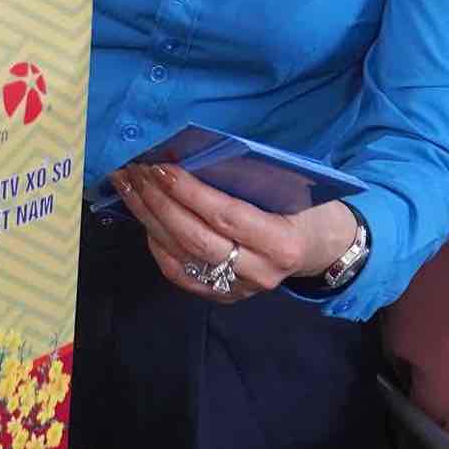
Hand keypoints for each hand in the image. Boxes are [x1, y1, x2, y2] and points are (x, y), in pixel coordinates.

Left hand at [109, 164, 359, 303]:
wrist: (320, 249)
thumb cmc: (306, 209)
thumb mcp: (294, 189)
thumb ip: (252, 178)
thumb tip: (197, 152)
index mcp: (281, 243)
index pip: (226, 216)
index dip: (190, 192)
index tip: (161, 166)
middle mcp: (258, 272)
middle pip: (195, 238)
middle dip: (159, 202)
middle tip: (135, 170)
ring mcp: (237, 289)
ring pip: (181, 255)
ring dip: (148, 217)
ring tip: (128, 185)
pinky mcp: (220, 296)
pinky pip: (178, 272)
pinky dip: (155, 242)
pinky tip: (143, 215)